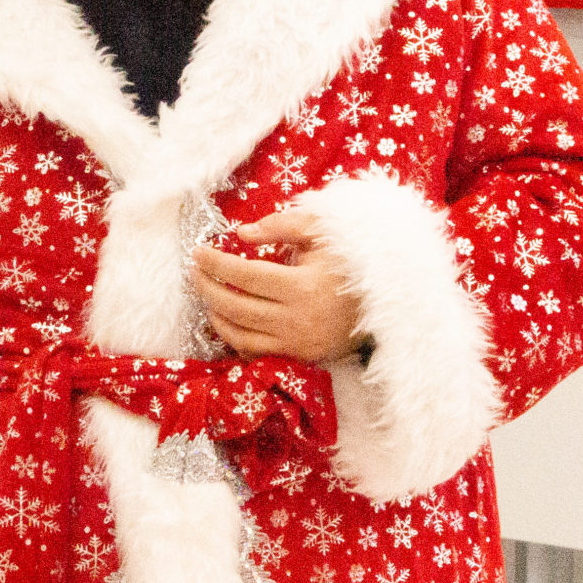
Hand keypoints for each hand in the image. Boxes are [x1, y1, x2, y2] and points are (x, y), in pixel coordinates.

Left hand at [192, 207, 363, 362]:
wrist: (388, 299)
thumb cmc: (352, 259)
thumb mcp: (322, 232)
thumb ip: (281, 226)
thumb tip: (241, 233)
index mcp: (302, 287)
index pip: (244, 276)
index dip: (215, 264)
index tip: (198, 253)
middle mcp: (296, 320)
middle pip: (236, 307)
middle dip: (207, 288)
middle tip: (194, 271)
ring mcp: (298, 343)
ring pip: (241, 335)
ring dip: (216, 315)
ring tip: (206, 295)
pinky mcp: (301, 357)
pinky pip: (257, 352)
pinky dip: (236, 338)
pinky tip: (227, 321)